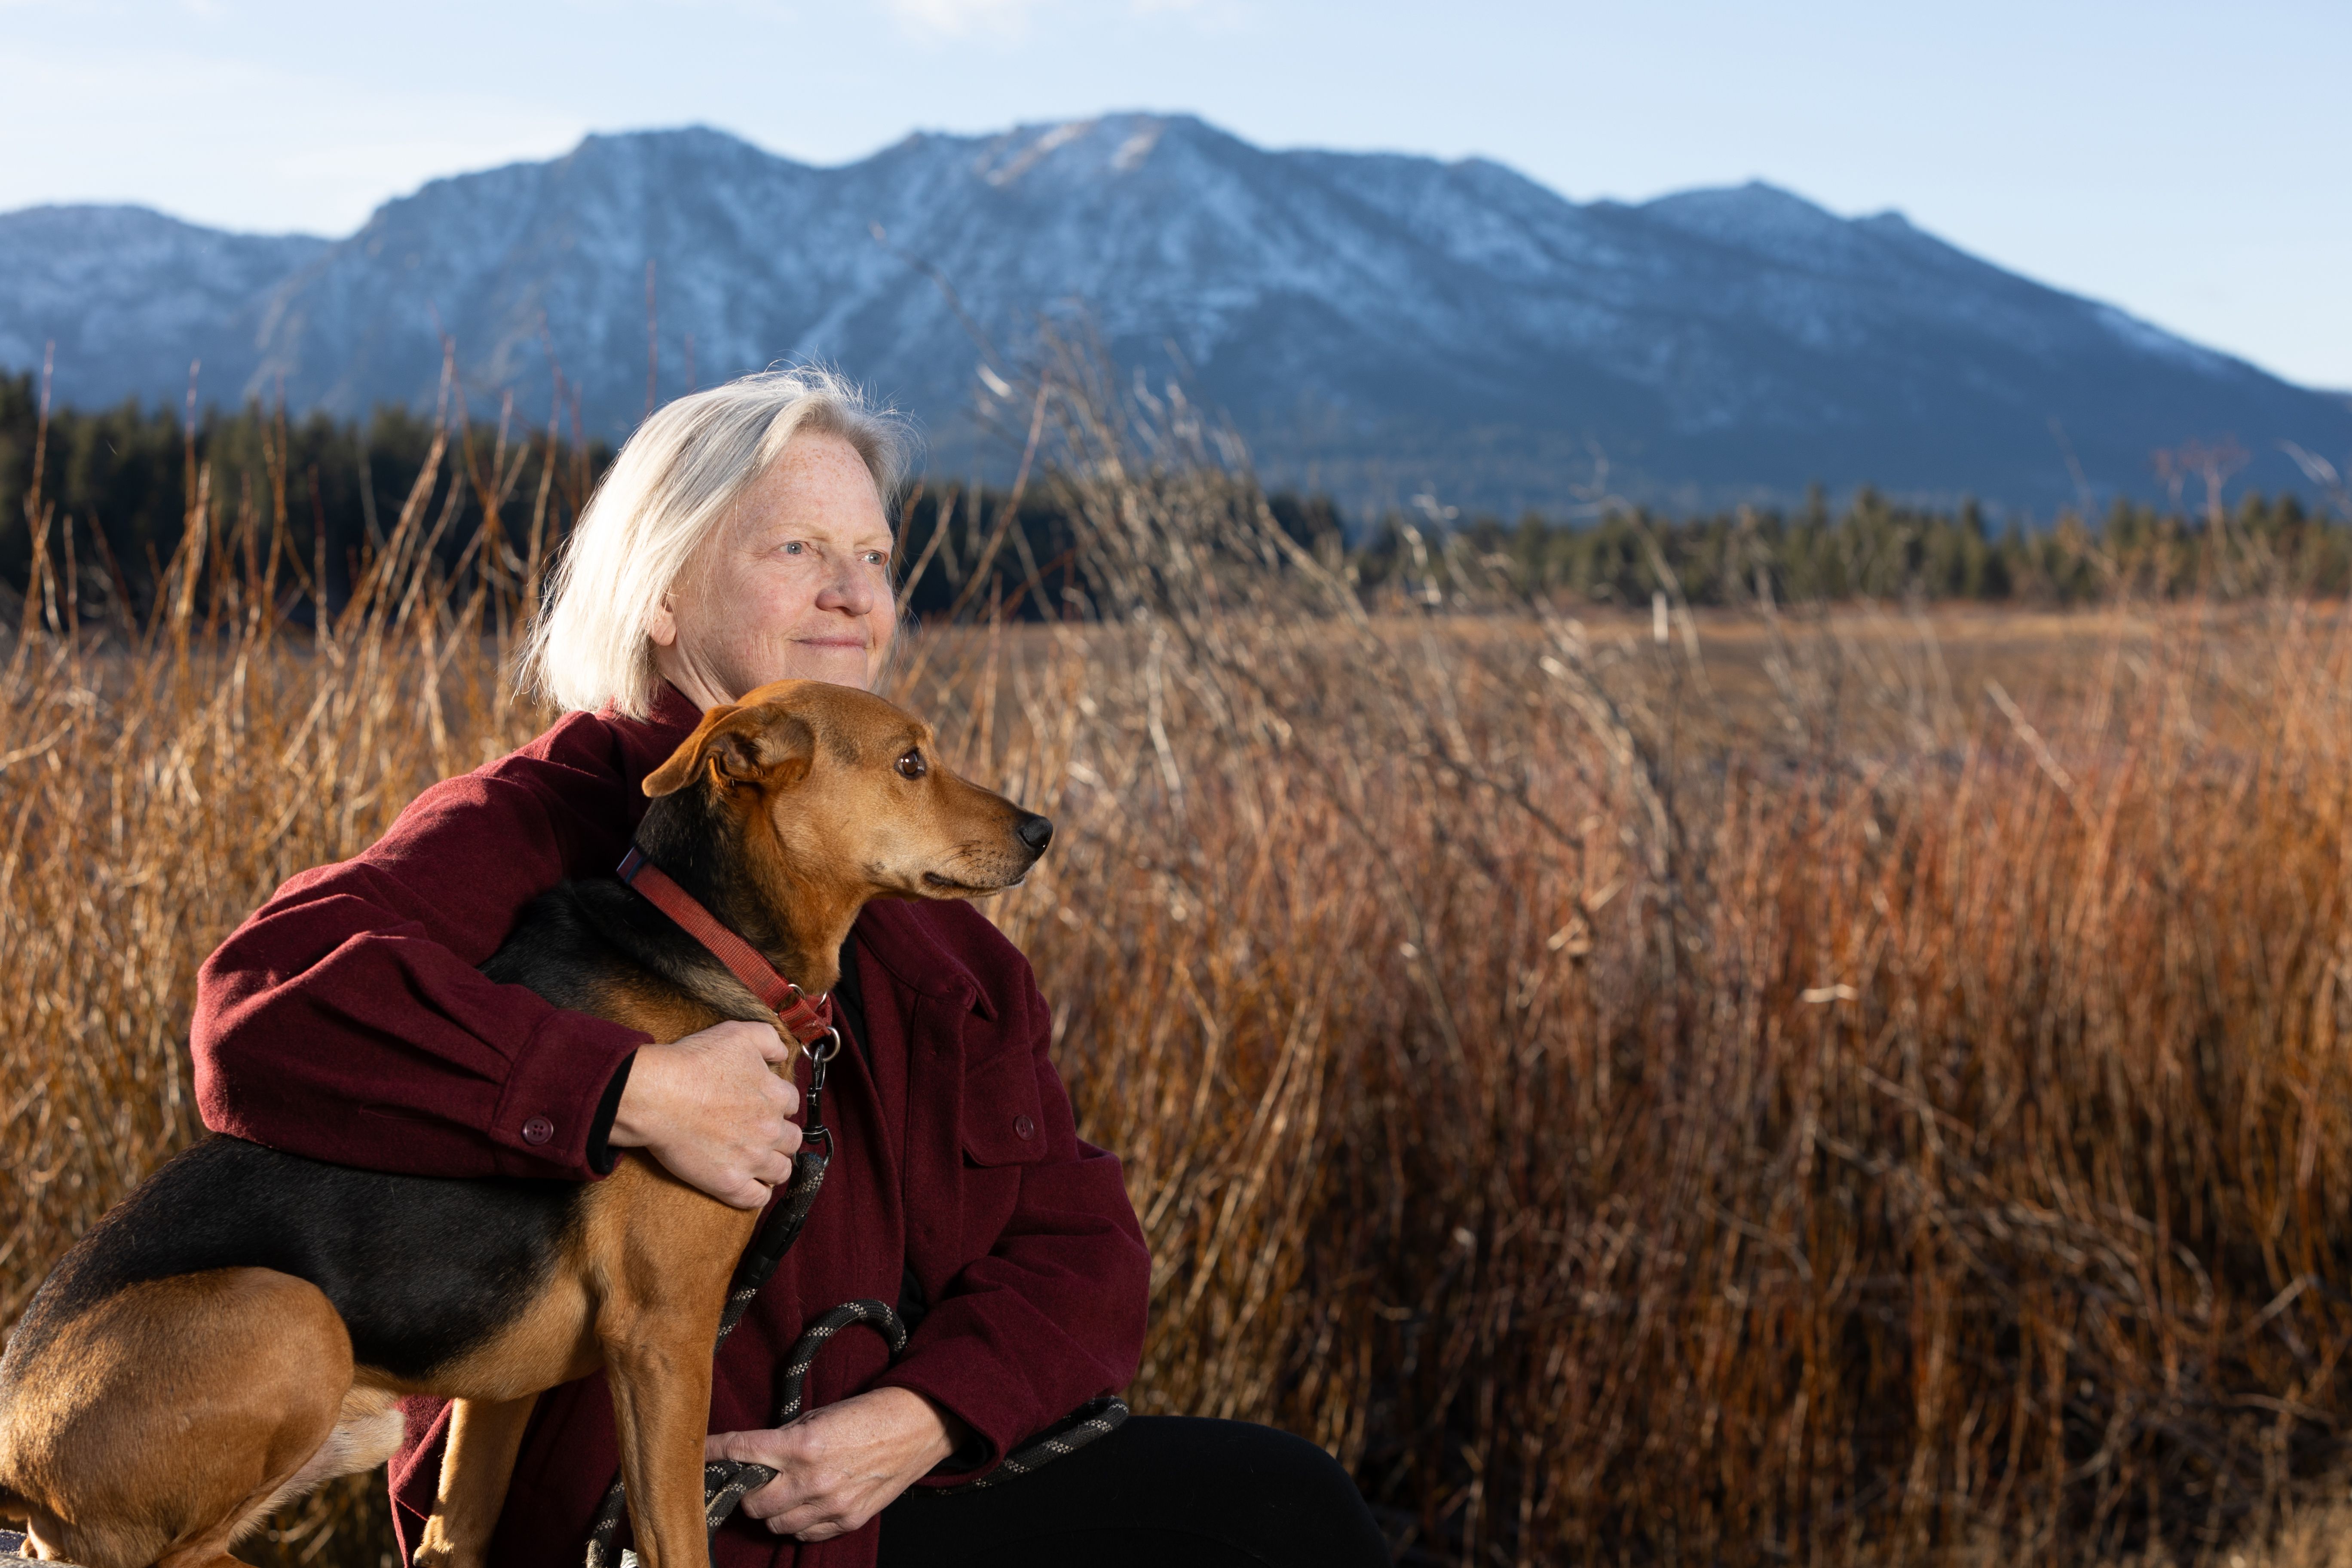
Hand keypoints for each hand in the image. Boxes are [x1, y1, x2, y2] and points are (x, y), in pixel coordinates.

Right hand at [609, 1021, 800, 1207]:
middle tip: (762, 1135)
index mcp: (776, 1096)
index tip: (764, 1106)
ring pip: (781, 1170)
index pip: (792, 1104)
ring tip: (759, 1162)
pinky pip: (756, 1198)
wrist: (657, 1095)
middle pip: (792, 1140)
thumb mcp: (737, 1034)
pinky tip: (750, 1186)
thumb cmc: (693, 1063)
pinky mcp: (730, 1183)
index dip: (778, 1104)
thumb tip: (782, 1053)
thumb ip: (768, 1039)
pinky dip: (757, 1193)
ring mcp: (752, 1159)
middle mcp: (770, 1129)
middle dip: (780, 1136)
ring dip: (774, 1166)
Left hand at [706, 1388, 968, 1541]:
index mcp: (802, 1445)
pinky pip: (806, 1534)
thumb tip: (750, 1457)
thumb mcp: (819, 1415)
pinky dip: (800, 1522)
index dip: (715, 1452)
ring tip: (784, 1491)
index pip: (741, 1451)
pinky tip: (807, 1503)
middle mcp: (812, 1480)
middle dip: (747, 1491)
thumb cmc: (868, 1414)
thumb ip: (783, 1440)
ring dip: (773, 1510)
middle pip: (752, 1503)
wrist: (917, 1425)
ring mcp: (831, 1506)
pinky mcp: (848, 1521)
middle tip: (753, 1479)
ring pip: (776, 1524)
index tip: (700, 1453)